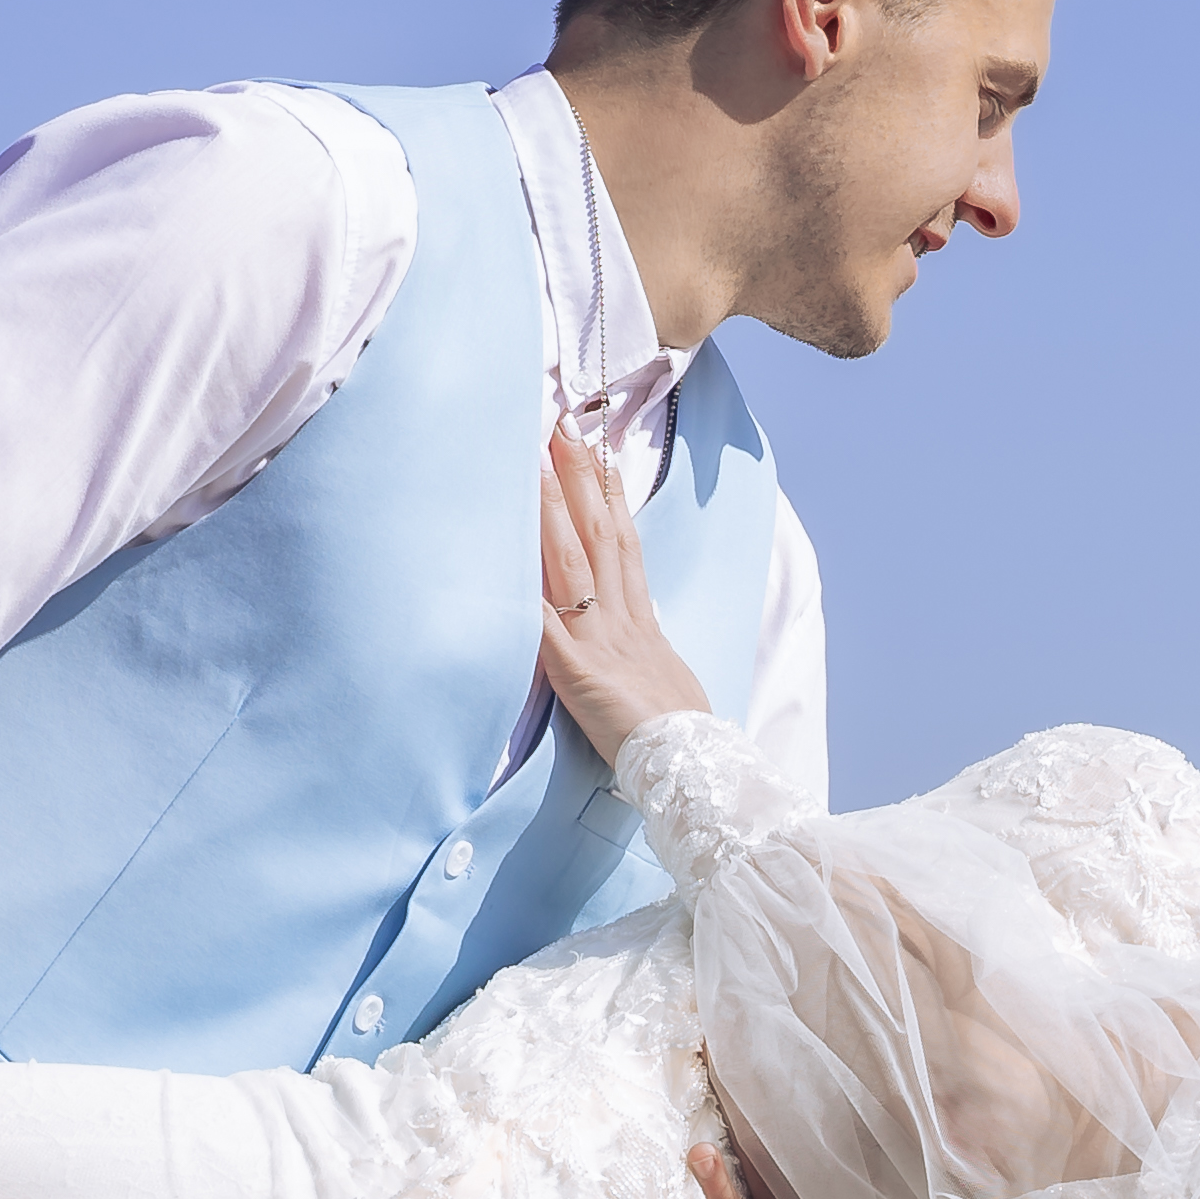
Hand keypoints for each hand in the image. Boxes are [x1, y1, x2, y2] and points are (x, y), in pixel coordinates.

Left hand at [536, 428, 712, 768]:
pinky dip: (526, 590)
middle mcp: (623, 621)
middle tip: (563, 428)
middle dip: (582, 479)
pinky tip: (504, 555)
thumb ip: (646, 651)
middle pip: (601, 536)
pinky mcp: (579, 673)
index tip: (600, 452)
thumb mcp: (668, 680)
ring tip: (539, 462)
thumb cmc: (682, 737)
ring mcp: (602, 642)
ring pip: (575, 563)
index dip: (612, 496)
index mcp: (643, 623)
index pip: (626, 544)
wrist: (695, 770)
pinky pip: (545, 626)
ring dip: (555, 510)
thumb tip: (640, 635)